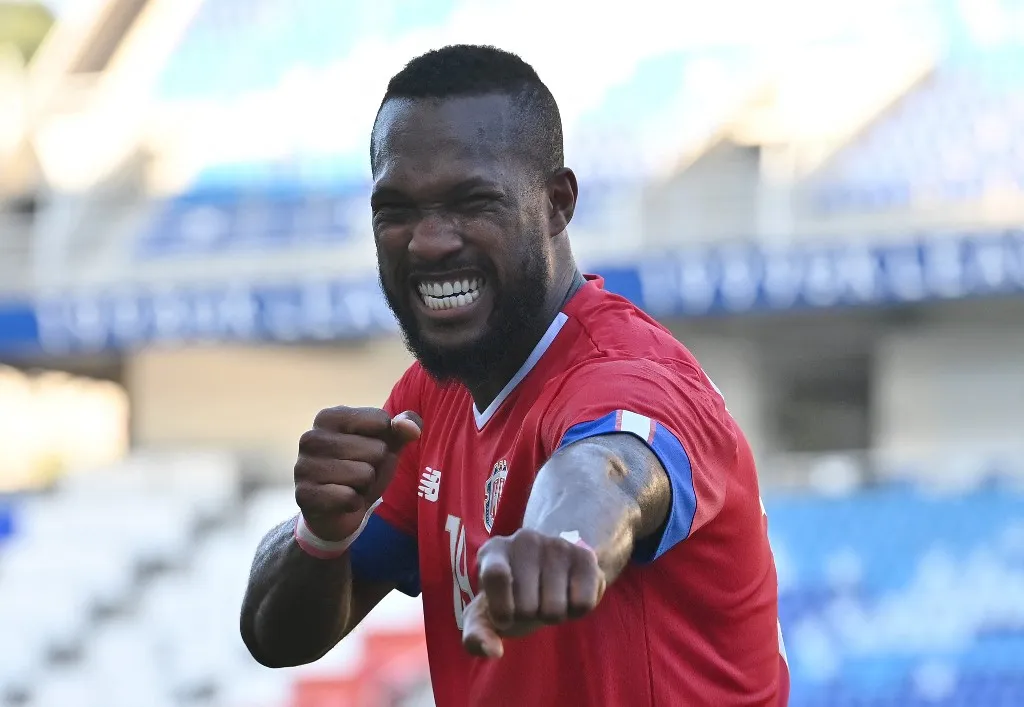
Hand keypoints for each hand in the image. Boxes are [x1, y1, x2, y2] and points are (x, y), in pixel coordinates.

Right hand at [294, 406, 421, 541]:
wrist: (338, 510)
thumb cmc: (363, 467)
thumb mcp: (387, 444)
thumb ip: (403, 428)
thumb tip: (412, 428)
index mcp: (329, 416)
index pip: (381, 421)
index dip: (385, 441)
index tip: (367, 449)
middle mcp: (311, 437)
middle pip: (376, 449)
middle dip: (376, 466)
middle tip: (359, 472)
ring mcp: (303, 466)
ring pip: (365, 474)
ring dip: (366, 485)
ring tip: (351, 485)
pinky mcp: (304, 495)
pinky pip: (350, 497)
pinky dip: (354, 502)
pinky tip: (342, 501)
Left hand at [462, 529, 606, 658]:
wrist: (547, 575)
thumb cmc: (510, 598)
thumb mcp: (485, 617)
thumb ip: (477, 636)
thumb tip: (493, 651)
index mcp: (493, 551)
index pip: (496, 575)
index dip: (502, 608)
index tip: (504, 619)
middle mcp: (525, 540)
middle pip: (528, 605)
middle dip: (528, 616)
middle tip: (529, 603)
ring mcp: (557, 545)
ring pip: (555, 608)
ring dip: (551, 616)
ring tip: (547, 599)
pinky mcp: (584, 557)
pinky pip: (583, 604)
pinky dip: (575, 612)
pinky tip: (567, 596)